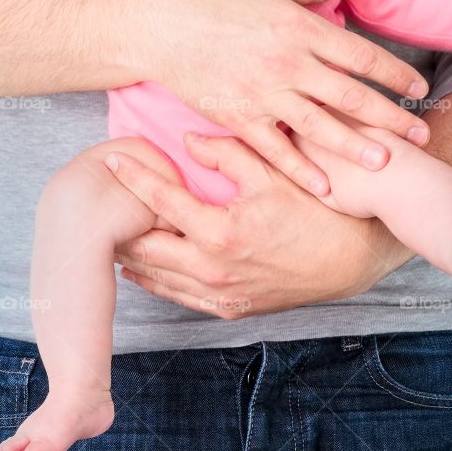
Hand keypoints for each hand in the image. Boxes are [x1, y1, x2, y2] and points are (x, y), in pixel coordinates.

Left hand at [106, 131, 414, 316]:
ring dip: (131, 256)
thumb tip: (188, 141)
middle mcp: (213, 270)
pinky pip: (180, 298)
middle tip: (98, 202)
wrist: (353, 259)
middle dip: (119, 224)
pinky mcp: (232, 309)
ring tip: (109, 234)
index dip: (133, 177)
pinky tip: (142, 270)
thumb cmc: (316, 212)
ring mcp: (221, 295)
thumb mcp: (273, 173)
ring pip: (157, 278)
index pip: (160, 201)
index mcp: (220, 233)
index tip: (111, 160)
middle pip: (146, 248)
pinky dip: (156, 282)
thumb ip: (226, 154)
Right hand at [140, 0, 431, 196]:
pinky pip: (275, 150)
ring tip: (386, 163)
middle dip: (390, 117)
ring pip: (320, 127)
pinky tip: (325, 187)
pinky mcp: (238, 117)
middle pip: (350, 96)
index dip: (394, 73)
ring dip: (355, 147)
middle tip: (420, 136)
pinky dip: (300, 170)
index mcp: (300, 28)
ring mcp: (264, 94)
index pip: (360, 55)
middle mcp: (289, 64)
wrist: (161, 25)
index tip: (418, 88)